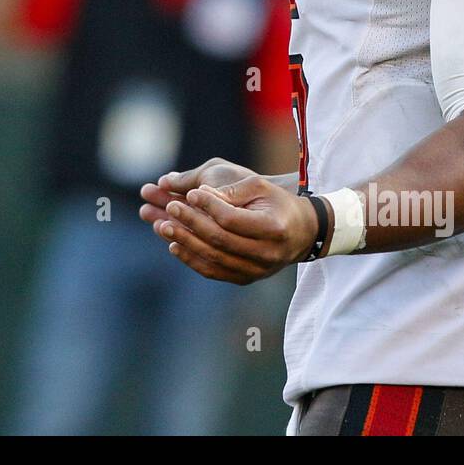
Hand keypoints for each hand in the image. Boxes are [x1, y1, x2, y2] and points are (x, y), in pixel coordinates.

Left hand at [144, 166, 320, 284]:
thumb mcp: (260, 186)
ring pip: (213, 258)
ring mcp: (256, 270)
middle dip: (190, 222)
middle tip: (170, 207)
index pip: (232, 219)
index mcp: (272, 227)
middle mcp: (266, 253)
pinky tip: (174, 245)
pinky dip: (191, 259)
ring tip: (162, 226)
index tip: (191, 192)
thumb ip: (230, 190)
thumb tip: (196, 192)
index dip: (209, 205)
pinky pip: (213, 272)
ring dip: (184, 241)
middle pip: (219, 240)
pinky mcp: (246, 278)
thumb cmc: (277, 203)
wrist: (301, 233)